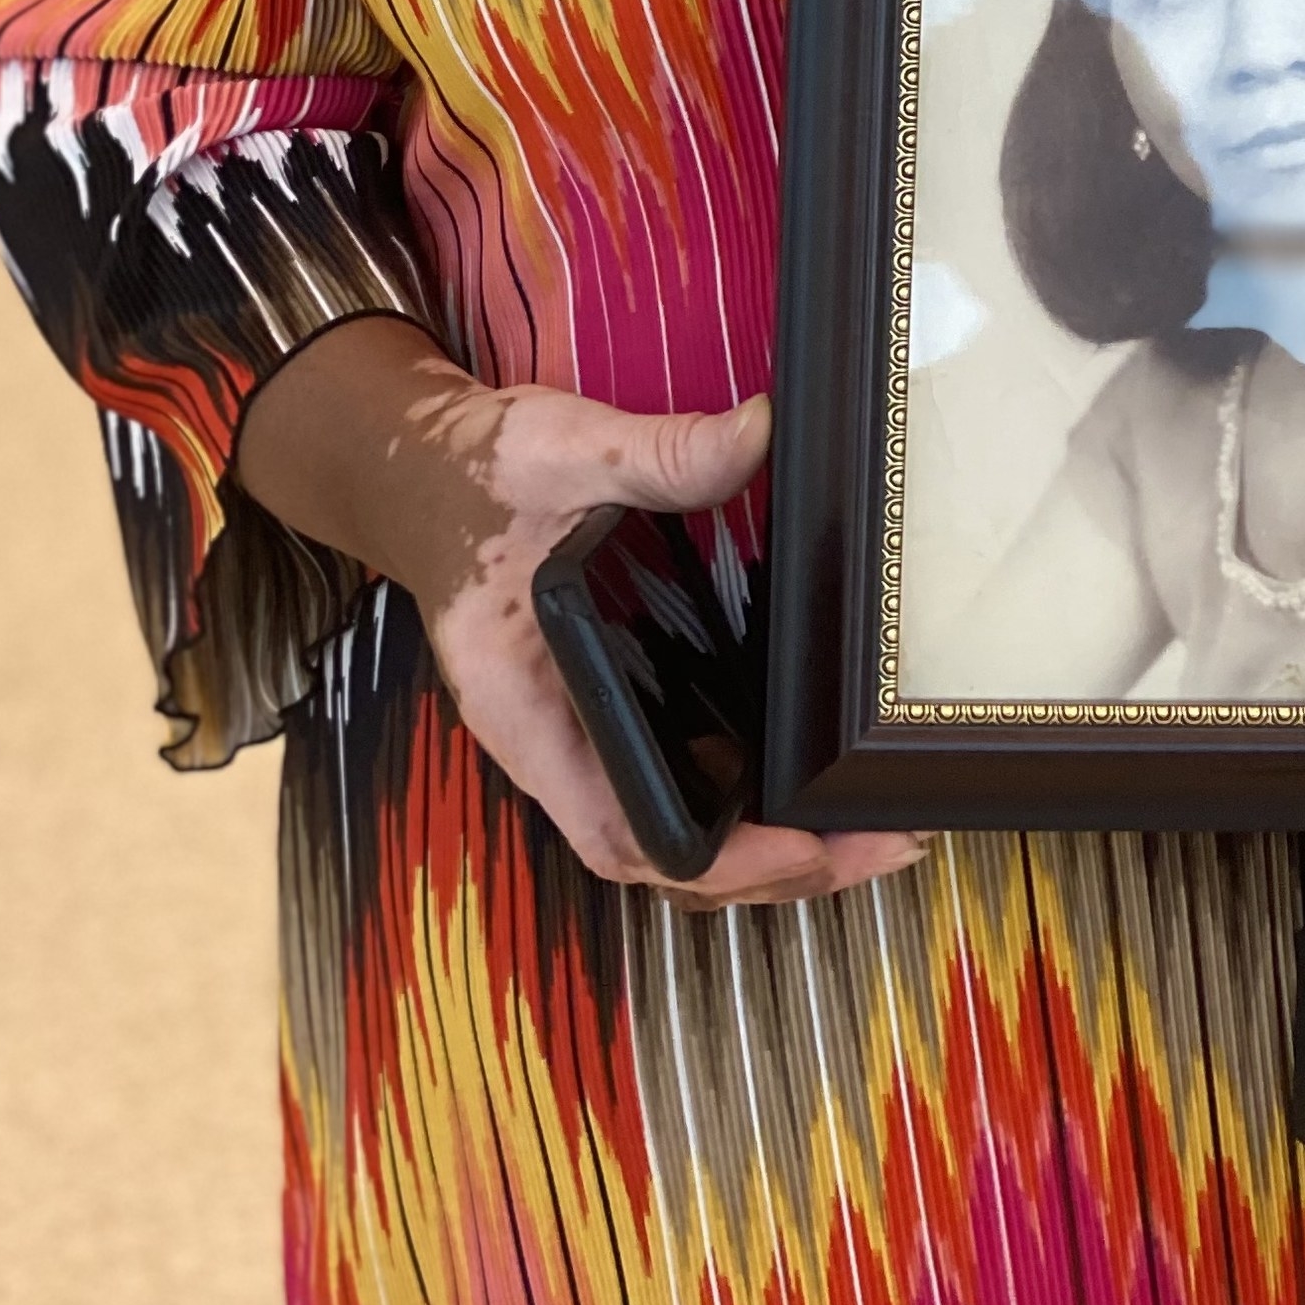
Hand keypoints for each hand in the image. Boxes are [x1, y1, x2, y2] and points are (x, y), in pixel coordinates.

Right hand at [236, 318, 927, 912]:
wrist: (422, 467)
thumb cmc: (475, 474)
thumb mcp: (565, 449)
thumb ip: (660, 451)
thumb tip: (762, 432)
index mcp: (527, 710)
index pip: (620, 834)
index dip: (716, 861)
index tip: (807, 850)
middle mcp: (553, 745)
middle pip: (665, 858)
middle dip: (774, 871)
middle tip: (882, 844)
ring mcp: (578, 733)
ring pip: (673, 829)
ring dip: (766, 846)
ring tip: (866, 829)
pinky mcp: (604, 706)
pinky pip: (674, 780)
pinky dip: (742, 795)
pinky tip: (805, 773)